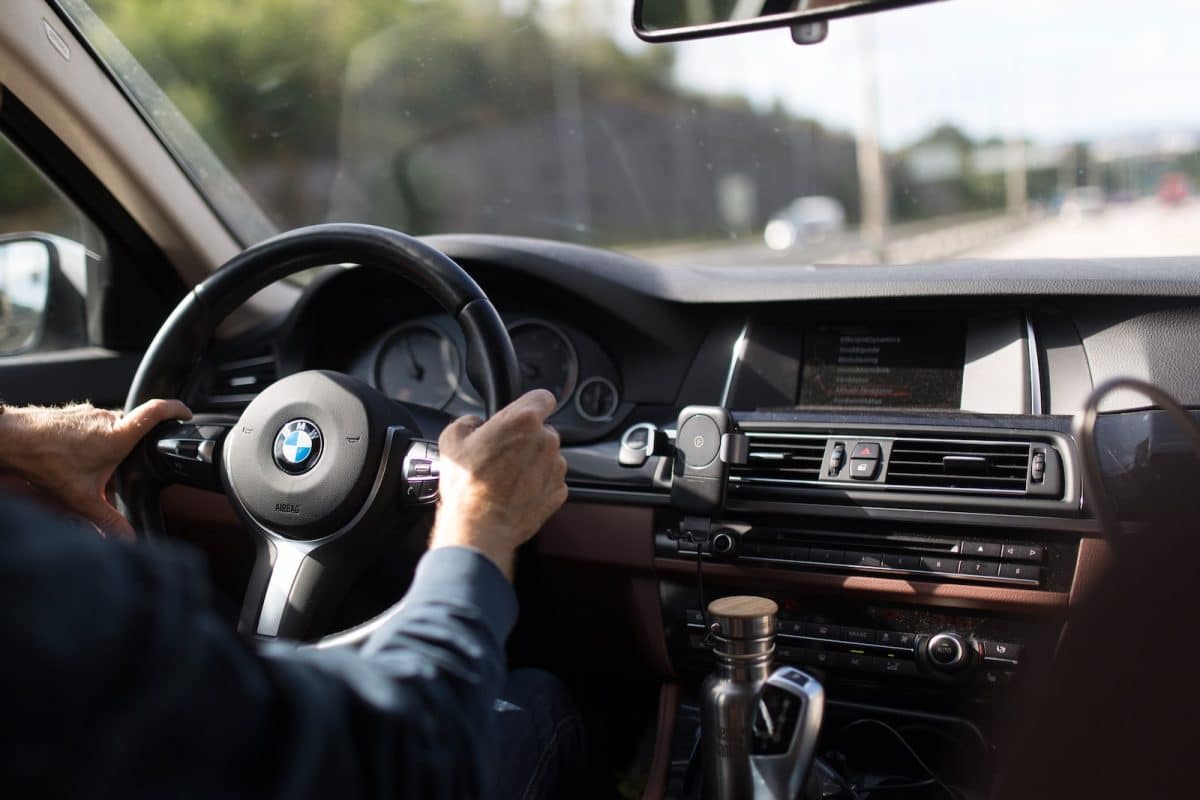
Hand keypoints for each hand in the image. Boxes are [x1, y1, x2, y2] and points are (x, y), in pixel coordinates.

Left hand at [0, 399, 191, 539]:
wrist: (11, 439)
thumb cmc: (45, 460)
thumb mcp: (81, 497)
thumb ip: (108, 520)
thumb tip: (128, 539)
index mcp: (118, 435)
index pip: (157, 410)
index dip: (177, 409)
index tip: (187, 414)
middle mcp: (107, 418)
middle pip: (135, 426)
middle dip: (135, 446)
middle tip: (125, 467)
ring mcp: (90, 413)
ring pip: (113, 427)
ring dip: (110, 444)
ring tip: (93, 466)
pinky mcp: (76, 413)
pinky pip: (95, 424)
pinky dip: (93, 440)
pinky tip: (76, 457)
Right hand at [429, 389, 567, 579]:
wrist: (479, 527)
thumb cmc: (466, 485)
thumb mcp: (451, 440)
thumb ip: (467, 422)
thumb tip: (474, 424)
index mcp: (523, 420)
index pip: (543, 397)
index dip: (530, 405)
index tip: (522, 415)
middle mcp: (546, 440)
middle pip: (543, 429)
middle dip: (527, 438)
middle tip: (502, 453)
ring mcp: (556, 467)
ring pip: (547, 455)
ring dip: (532, 461)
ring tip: (506, 477)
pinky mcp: (559, 491)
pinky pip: (550, 479)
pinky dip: (537, 483)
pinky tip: (515, 492)